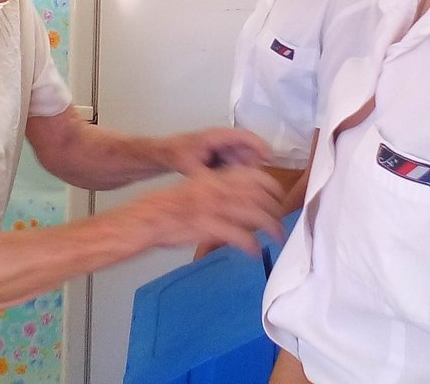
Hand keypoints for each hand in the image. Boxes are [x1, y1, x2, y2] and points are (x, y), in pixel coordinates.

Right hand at [114, 166, 283, 256]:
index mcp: (217, 177)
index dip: (274, 189)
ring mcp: (215, 207)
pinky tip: (255, 253)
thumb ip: (222, 191)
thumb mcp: (199, 188)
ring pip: (257, 215)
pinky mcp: (210, 227)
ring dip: (272, 229)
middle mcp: (220, 188)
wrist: (148, 218)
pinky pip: (241, 236)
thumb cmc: (171, 206)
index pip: (257, 176)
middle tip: (281, 225)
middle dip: (277, 212)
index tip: (279, 201)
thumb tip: (246, 201)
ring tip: (278, 239)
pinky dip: (252, 245)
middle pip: (262, 196)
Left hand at [155, 127, 271, 175]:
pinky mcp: (222, 154)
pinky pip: (236, 163)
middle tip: (252, 181)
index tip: (270, 158)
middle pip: (248, 149)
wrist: (165, 153)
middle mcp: (223, 139)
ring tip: (239, 184)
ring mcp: (223, 146)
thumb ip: (207, 178)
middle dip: (253, 165)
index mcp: (217, 136)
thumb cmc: (177, 154)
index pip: (245, 136)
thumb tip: (221, 188)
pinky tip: (230, 183)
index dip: (260, 146)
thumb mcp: (191, 168)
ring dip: (245, 171)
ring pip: (243, 158)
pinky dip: (237, 172)